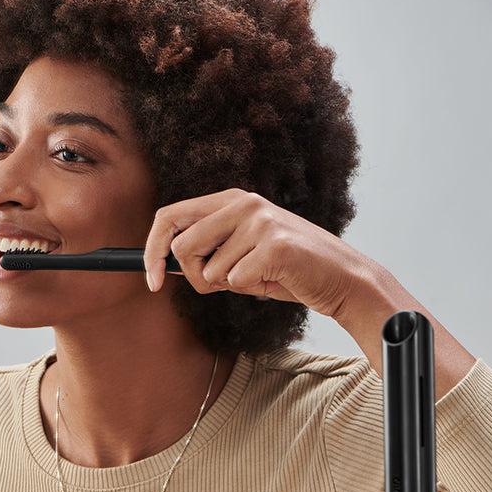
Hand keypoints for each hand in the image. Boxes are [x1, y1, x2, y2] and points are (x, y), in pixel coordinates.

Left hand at [145, 188, 475, 398]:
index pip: (171, 217)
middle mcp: (243, 203)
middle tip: (231, 283)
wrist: (340, 278)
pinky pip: (237, 282)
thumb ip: (210, 250)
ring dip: (235, 286)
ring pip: (212, 272)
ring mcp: (260, 221)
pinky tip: (277, 280)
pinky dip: (254, 290)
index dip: (152, 250)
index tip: (151, 280)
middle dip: (199, 278)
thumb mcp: (243, 252)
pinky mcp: (275, 245)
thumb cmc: (288, 270)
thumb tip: (164, 264)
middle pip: (183, 249)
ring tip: (265, 275)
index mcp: (232, 201)